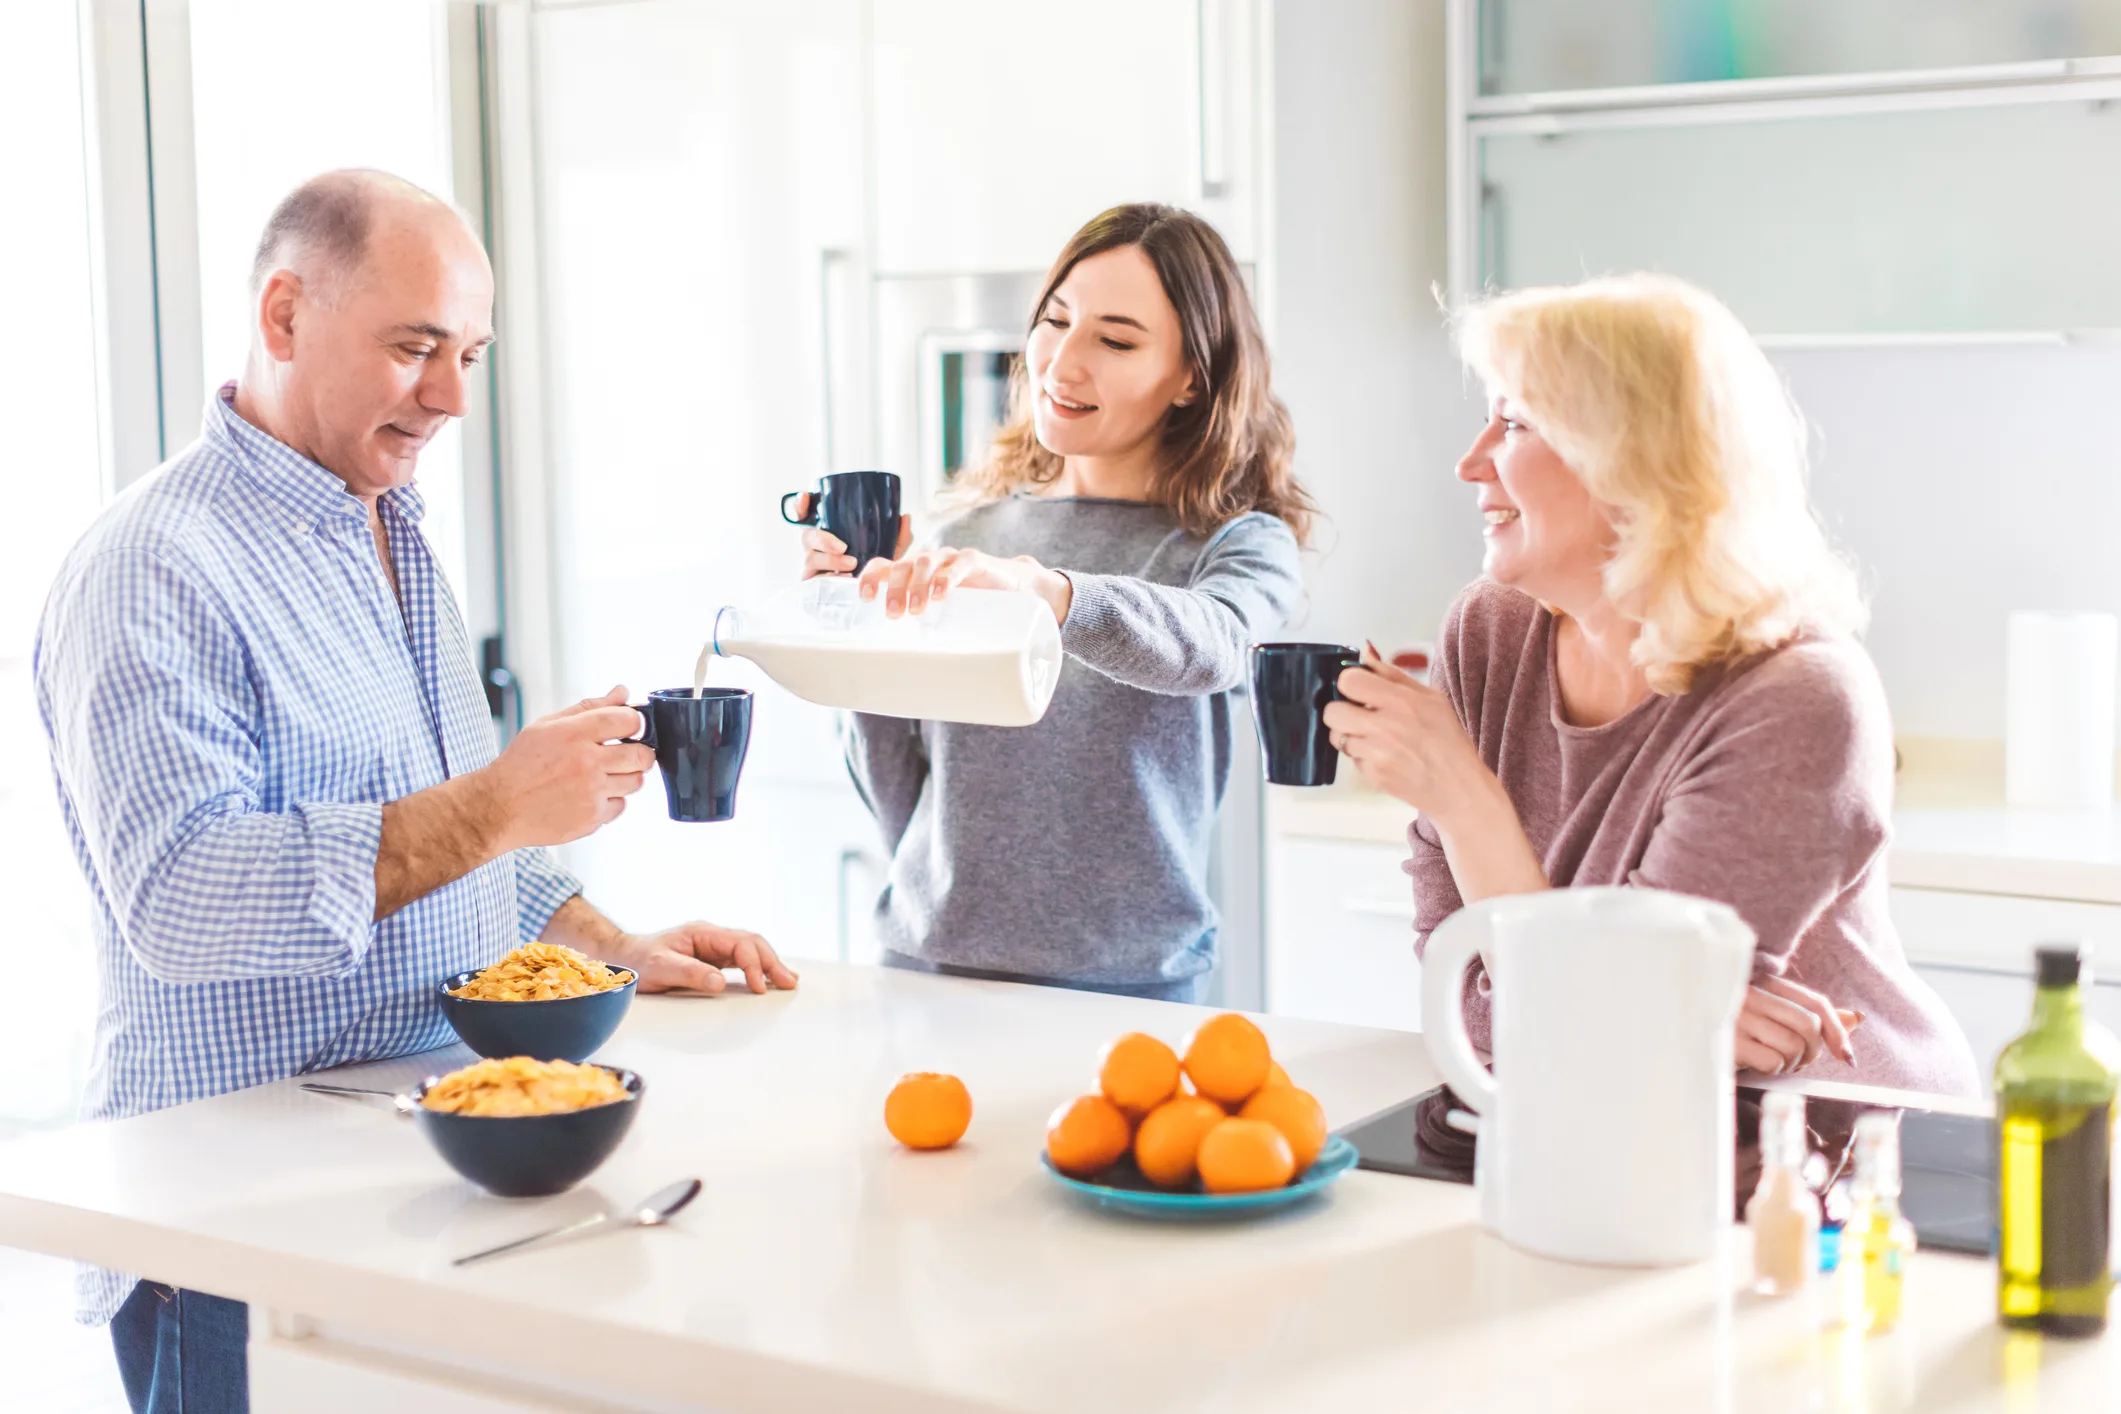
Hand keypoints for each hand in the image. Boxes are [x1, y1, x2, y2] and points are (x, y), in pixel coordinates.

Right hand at [476, 687, 653, 850]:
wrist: (499, 807)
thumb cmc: (522, 764)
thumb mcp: (548, 725)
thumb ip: (590, 707)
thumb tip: (622, 693)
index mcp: (574, 733)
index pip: (629, 720)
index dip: (634, 723)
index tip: (628, 728)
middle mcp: (586, 762)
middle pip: (642, 755)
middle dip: (639, 752)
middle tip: (624, 754)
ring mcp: (591, 792)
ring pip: (635, 782)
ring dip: (625, 777)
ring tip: (602, 775)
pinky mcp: (591, 818)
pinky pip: (620, 806)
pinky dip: (610, 800)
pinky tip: (590, 795)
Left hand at [604, 921, 800, 994]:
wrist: (624, 958)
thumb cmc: (639, 961)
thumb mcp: (660, 966)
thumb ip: (689, 973)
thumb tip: (720, 982)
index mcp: (703, 933)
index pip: (740, 943)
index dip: (753, 964)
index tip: (759, 986)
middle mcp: (712, 937)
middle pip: (752, 943)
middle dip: (772, 962)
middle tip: (788, 983)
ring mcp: (714, 948)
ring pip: (751, 951)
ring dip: (769, 965)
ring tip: (787, 982)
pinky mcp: (713, 960)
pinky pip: (742, 961)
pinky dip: (758, 969)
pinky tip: (768, 980)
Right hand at [792, 492, 912, 578]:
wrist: (872, 601)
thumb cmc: (874, 570)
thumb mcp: (889, 552)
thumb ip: (898, 536)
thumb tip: (905, 516)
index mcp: (827, 533)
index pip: (805, 515)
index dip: (800, 506)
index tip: (805, 497)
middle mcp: (815, 547)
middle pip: (806, 535)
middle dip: (822, 538)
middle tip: (843, 546)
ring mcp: (811, 567)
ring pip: (810, 558)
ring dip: (829, 560)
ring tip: (851, 564)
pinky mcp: (812, 587)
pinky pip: (811, 582)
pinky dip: (825, 579)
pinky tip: (840, 579)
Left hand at [855, 545, 1072, 624]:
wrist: (1015, 587)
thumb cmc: (971, 604)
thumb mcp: (943, 616)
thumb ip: (925, 631)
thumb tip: (900, 675)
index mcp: (914, 573)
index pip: (884, 566)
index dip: (871, 577)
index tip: (865, 598)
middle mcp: (928, 561)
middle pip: (902, 565)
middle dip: (894, 589)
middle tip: (894, 614)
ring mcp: (951, 558)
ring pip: (925, 561)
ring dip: (918, 584)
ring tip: (917, 609)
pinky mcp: (975, 560)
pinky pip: (959, 563)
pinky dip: (948, 577)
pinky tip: (942, 594)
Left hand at [1321, 644, 1493, 828]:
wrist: (1458, 787)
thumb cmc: (1448, 742)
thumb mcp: (1431, 698)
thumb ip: (1393, 674)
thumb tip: (1366, 652)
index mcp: (1402, 701)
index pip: (1348, 681)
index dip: (1348, 684)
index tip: (1357, 689)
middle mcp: (1386, 727)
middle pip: (1332, 711)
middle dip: (1341, 711)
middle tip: (1358, 715)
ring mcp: (1377, 754)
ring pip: (1337, 737)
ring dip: (1351, 736)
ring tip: (1376, 738)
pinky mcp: (1373, 776)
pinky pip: (1351, 760)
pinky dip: (1363, 757)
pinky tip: (1384, 756)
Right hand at [1735, 974, 1861, 1074]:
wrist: (1683, 1032)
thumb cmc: (1734, 1022)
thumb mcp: (1771, 1010)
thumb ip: (1811, 1013)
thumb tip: (1855, 1018)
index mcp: (1763, 980)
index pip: (1815, 1003)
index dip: (1837, 1031)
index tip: (1845, 1055)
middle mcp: (1750, 992)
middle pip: (1808, 1025)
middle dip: (1814, 1051)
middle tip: (1800, 1060)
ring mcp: (1737, 1015)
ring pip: (1793, 1045)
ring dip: (1792, 1063)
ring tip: (1776, 1061)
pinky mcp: (1728, 1040)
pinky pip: (1772, 1061)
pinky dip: (1773, 1070)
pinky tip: (1759, 1065)